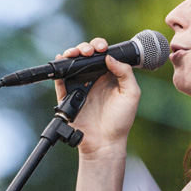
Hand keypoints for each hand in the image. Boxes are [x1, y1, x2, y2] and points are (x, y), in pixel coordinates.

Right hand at [54, 38, 140, 157]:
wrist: (105, 143)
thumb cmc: (121, 121)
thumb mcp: (131, 94)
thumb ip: (125, 73)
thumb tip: (110, 57)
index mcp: (110, 76)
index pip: (103, 55)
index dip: (100, 46)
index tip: (102, 48)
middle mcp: (94, 79)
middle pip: (86, 56)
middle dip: (85, 47)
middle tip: (89, 51)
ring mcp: (80, 87)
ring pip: (72, 64)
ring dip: (72, 54)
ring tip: (75, 53)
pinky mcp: (68, 97)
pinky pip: (60, 81)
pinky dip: (59, 70)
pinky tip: (62, 60)